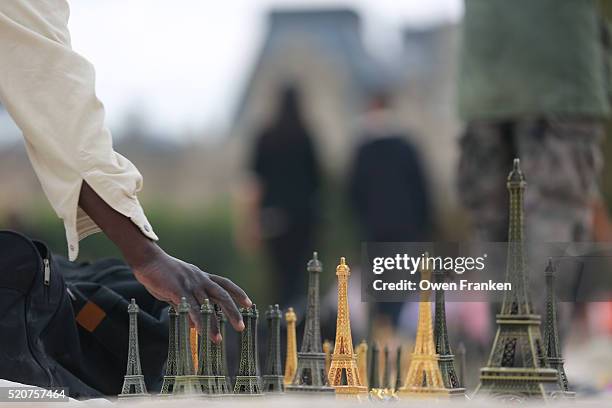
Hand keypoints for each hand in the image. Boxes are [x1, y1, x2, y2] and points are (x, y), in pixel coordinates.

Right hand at [130, 244, 250, 341]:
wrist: (148, 260)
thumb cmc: (163, 274)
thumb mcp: (180, 288)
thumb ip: (188, 304)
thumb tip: (194, 323)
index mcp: (202, 277)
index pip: (225, 284)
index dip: (238, 293)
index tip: (249, 303)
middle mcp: (200, 279)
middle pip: (222, 296)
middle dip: (233, 312)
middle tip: (241, 327)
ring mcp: (190, 284)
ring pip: (207, 305)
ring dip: (213, 323)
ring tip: (218, 339)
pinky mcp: (178, 289)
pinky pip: (190, 307)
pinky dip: (196, 319)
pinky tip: (200, 331)